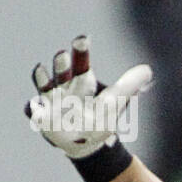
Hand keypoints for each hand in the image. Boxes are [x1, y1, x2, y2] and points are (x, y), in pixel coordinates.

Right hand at [26, 36, 151, 159]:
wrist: (86, 143)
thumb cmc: (100, 117)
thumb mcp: (116, 101)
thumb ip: (129, 85)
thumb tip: (147, 70)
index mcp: (83, 80)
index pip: (81, 62)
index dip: (81, 50)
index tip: (83, 38)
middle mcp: (65, 87)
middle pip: (62, 72)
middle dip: (62, 64)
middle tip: (63, 54)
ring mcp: (52, 102)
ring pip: (45, 87)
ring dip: (43, 79)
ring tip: (41, 69)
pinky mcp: (43, 118)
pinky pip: (34, 112)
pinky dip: (33, 109)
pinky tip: (34, 108)